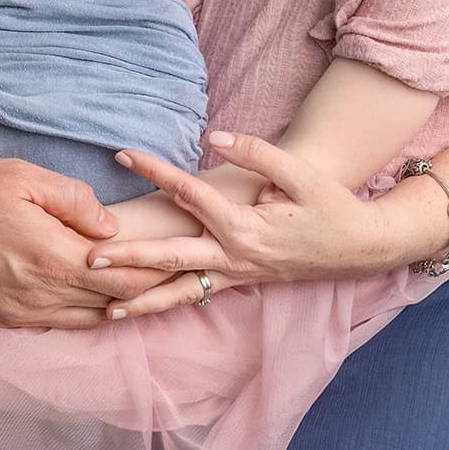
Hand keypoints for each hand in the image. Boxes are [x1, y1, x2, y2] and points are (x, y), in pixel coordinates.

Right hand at [0, 154, 167, 328]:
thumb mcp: (22, 175)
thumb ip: (74, 200)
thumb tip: (109, 226)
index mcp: (51, 255)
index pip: (123, 276)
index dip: (154, 271)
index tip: (177, 259)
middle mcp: (40, 293)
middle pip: (110, 303)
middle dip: (144, 292)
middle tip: (174, 277)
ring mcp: (20, 312)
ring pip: (86, 320)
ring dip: (116, 308)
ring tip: (145, 293)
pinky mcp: (3, 320)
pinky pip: (56, 325)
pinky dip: (84, 316)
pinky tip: (97, 302)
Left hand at [90, 133, 401, 315]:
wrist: (360, 247)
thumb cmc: (331, 206)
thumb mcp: (299, 173)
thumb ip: (255, 152)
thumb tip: (212, 137)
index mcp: (244, 226)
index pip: (188, 193)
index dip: (154, 170)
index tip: (122, 154)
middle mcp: (234, 256)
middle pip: (170, 258)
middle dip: (128, 259)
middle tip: (88, 258)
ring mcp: (237, 275)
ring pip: (182, 293)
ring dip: (143, 302)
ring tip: (105, 312)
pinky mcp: (241, 282)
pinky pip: (198, 296)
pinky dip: (169, 304)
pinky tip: (144, 312)